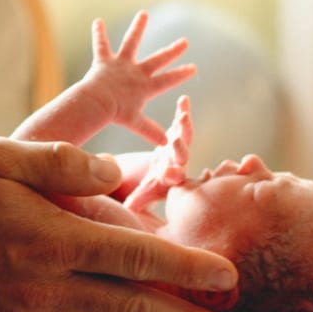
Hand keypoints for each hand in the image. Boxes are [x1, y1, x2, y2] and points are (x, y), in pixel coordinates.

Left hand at [84, 11, 195, 145]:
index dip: (180, 74)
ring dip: (138, 28)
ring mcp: (122, 64)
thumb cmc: (116, 114)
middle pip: (158, 59)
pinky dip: (98, 34)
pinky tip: (97, 21)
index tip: (193, 68)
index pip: (168, 80)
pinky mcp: (105, 61)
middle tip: (184, 42)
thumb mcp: (135, 123)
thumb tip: (165, 144)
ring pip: (132, 42)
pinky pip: (101, 45)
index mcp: (145, 86)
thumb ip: (150, 131)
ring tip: (143, 14)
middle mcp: (136, 72)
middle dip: (172, 51)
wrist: (98, 103)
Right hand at [125, 95, 192, 213]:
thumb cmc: (148, 188)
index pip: (173, 179)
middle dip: (179, 149)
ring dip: (183, 127)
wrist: (155, 177)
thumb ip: (136, 203)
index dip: (172, 176)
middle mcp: (177, 164)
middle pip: (181, 156)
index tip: (169, 174)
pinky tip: (184, 99)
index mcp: (170, 179)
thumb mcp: (140, 196)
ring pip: (184, 138)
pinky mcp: (175, 134)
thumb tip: (128, 211)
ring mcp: (178, 148)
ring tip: (182, 116)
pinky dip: (182, 111)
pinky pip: (180, 122)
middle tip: (176, 142)